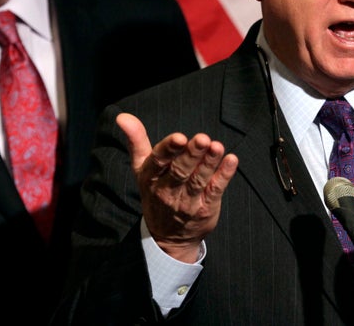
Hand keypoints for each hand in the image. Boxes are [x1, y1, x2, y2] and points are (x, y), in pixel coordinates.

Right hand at [116, 113, 237, 262]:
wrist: (168, 236)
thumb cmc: (155, 191)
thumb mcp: (142, 168)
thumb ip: (136, 140)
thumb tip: (122, 116)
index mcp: (150, 177)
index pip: (158, 161)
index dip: (169, 149)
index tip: (179, 137)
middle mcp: (167, 191)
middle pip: (180, 170)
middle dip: (192, 154)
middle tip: (202, 138)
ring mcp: (188, 202)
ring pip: (199, 180)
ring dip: (209, 163)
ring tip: (217, 147)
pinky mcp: (206, 208)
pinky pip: (215, 191)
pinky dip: (224, 175)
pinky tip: (231, 160)